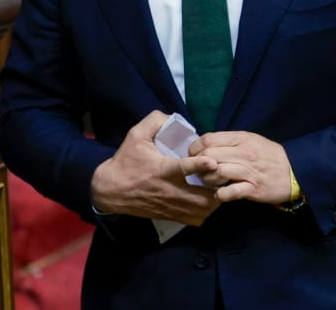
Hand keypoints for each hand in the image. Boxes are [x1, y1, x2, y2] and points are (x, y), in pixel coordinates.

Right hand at [90, 110, 220, 225]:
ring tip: (219, 186)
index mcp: (161, 170)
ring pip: (201, 210)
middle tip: (224, 174)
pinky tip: (208, 199)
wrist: (110, 191)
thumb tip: (173, 117)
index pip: (182, 169)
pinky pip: (196, 219)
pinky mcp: (171, 216)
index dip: (199, 165)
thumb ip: (154, 121)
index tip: (213, 162)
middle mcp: (169, 190)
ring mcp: (171, 206)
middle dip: (216, 186)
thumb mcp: (135, 136)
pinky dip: (206, 211)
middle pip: (200, 197)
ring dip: (214, 198)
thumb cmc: (126, 161)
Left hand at [189, 131, 294, 204]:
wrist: (295, 171)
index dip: (195, 148)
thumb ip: (231, 142)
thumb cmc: (270, 156)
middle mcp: (244, 153)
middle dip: (198, 165)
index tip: (194, 156)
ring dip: (208, 180)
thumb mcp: (252, 140)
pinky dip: (221, 194)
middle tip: (199, 172)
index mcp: (242, 138)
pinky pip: (230, 192)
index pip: (208, 139)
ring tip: (210, 183)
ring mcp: (249, 171)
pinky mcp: (253, 188)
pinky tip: (221, 194)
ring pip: (216, 172)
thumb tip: (207, 145)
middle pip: (208, 156)